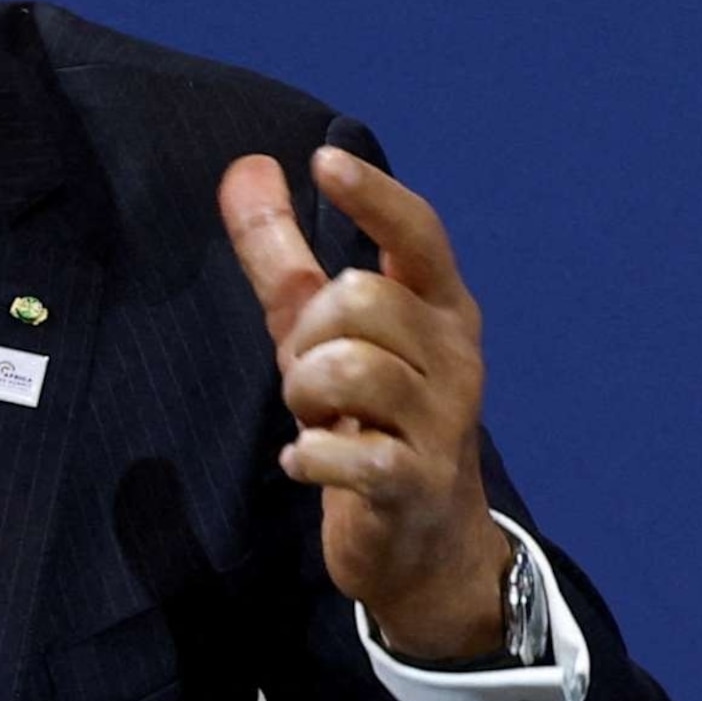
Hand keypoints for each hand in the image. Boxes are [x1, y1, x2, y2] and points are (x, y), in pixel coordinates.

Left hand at [218, 146, 512, 659]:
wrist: (424, 540)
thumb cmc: (369, 414)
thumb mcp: (318, 329)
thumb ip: (281, 253)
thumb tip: (247, 165)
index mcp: (436, 309)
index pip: (418, 235)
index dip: (374, 197)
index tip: (325, 160)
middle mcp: (453, 356)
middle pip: (362, 298)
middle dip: (309, 332)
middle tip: (312, 375)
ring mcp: (442, 423)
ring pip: (352, 369)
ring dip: (305, 393)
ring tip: (314, 421)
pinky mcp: (415, 485)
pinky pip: (353, 455)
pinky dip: (312, 457)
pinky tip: (307, 462)